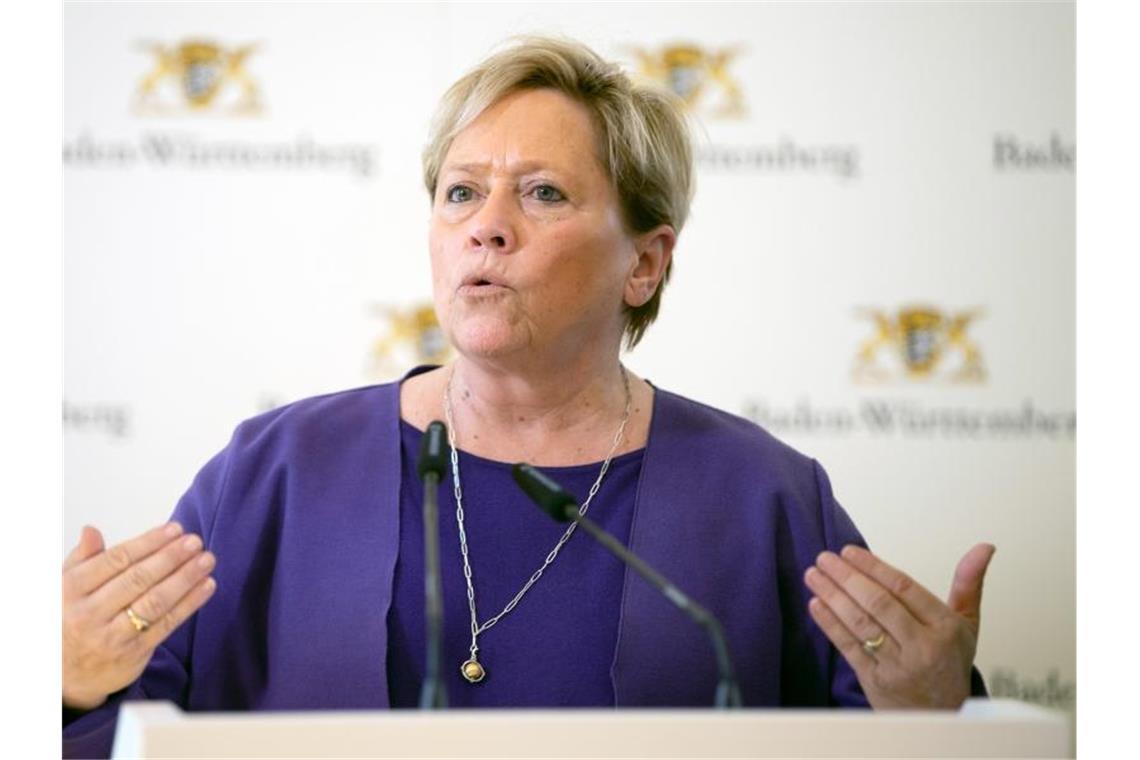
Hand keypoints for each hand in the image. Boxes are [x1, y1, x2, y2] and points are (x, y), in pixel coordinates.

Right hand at [62, 523, 216, 709]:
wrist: (64, 676)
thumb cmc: (68, 621)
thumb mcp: (62, 588)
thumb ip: (81, 558)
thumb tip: (91, 530)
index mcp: (71, 590)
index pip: (116, 560)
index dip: (149, 542)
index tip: (175, 529)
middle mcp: (89, 613)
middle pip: (138, 579)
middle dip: (171, 557)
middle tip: (195, 541)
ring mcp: (111, 636)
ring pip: (155, 602)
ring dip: (185, 578)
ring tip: (207, 560)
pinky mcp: (133, 654)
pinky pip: (166, 624)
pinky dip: (189, 603)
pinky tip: (206, 585)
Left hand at [804, 542, 994, 708]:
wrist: (941, 716)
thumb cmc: (949, 664)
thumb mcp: (966, 624)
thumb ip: (968, 583)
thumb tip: (984, 548)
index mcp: (945, 628)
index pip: (905, 589)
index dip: (874, 567)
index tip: (849, 551)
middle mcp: (922, 647)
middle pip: (879, 604)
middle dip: (847, 577)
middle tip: (825, 558)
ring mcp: (897, 666)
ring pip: (861, 624)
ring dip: (833, 596)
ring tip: (813, 575)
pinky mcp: (875, 681)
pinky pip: (849, 647)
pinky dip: (830, 624)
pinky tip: (816, 604)